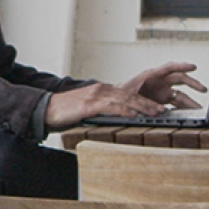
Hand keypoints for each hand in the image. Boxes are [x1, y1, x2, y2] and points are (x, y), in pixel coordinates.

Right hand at [45, 83, 171, 127]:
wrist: (47, 108)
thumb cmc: (64, 110)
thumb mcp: (87, 108)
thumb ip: (101, 109)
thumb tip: (115, 118)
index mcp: (101, 90)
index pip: (127, 94)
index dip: (143, 100)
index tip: (155, 107)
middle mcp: (101, 90)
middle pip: (130, 95)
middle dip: (147, 103)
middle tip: (162, 110)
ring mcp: (95, 96)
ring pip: (124, 100)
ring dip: (142, 106)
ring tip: (155, 112)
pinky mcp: (89, 104)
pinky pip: (111, 107)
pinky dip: (125, 110)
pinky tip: (134, 114)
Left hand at [121, 61, 206, 109]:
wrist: (114, 101)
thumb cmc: (120, 94)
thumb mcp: (129, 96)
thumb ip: (145, 103)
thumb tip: (160, 111)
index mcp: (151, 75)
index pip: (169, 67)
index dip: (182, 66)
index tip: (193, 67)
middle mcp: (159, 82)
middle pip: (180, 80)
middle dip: (193, 84)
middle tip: (204, 90)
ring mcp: (161, 91)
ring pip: (180, 95)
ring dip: (190, 102)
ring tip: (199, 109)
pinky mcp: (161, 101)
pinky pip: (175, 104)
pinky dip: (182, 109)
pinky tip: (188, 114)